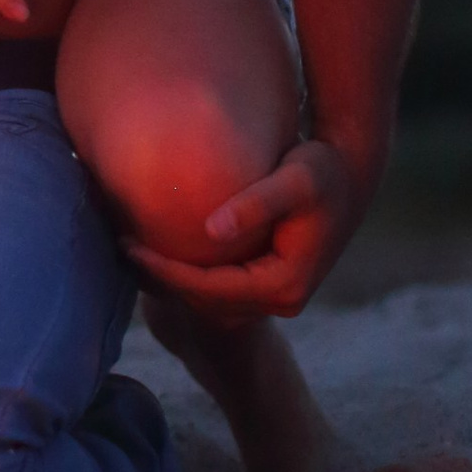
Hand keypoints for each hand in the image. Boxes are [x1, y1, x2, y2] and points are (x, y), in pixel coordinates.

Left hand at [128, 136, 364, 320]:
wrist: (352, 175)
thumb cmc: (324, 170)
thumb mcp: (295, 179)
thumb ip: (255, 203)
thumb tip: (211, 230)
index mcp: (285, 284)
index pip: (209, 288)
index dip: (166, 271)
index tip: (128, 246)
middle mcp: (283, 300)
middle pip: (206, 301)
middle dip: (161, 277)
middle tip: (118, 246)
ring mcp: (278, 296)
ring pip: (210, 300)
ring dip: (171, 279)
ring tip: (130, 249)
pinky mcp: (270, 283)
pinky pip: (220, 288)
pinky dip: (188, 273)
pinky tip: (159, 248)